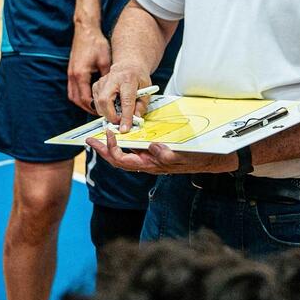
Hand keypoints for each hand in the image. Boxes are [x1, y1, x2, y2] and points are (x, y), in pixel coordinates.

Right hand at [67, 23, 110, 110]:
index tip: (104, 111)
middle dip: (87, 107)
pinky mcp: (71, 71)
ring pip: (73, 95)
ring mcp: (70, 73)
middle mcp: (73, 76)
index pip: (85, 98)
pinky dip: (80, 95)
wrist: (85, 30)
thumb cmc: (95, 43)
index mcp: (81, 74)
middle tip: (100, 112)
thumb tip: (114, 90)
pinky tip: (89, 95)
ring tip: (95, 106)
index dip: (94, 107)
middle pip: (76, 100)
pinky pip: (73, 88)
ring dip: (82, 102)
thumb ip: (107, 77)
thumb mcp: (105, 60)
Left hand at [85, 129, 233, 174]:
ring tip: (99, 137)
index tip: (108, 134)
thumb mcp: (183, 156)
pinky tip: (120, 136)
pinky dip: (123, 144)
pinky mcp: (153, 154)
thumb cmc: (196, 158)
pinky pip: (133, 150)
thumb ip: (167, 155)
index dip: (112, 149)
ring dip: (110, 147)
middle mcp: (146, 164)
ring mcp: (148, 160)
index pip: (123, 160)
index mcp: (149, 166)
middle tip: (90, 139)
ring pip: (123, 156)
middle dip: (103, 150)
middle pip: (118, 160)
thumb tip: (152, 147)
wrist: (209, 160)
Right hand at [91, 63, 152, 130]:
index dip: (125, 116)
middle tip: (120, 122)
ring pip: (98, 103)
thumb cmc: (138, 77)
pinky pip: (96, 102)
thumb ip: (142, 105)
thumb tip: (135, 118)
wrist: (128, 65)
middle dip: (111, 116)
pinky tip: (112, 106)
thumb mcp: (147, 89)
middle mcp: (112, 79)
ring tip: (118, 113)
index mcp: (128, 79)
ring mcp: (102, 82)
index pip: (126, 100)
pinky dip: (103, 109)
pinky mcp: (96, 85)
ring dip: (107, 114)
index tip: (125, 128)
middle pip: (105, 101)